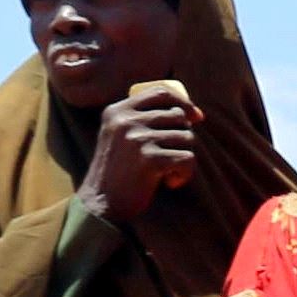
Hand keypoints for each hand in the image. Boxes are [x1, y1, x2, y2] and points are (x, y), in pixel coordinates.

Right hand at [81, 79, 201, 222]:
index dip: (183, 102)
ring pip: (186, 137)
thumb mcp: (120, 136)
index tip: (196, 117)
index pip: (160, 93)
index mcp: (117, 111)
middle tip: (170, 157)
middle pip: (178, 116)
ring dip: (183, 158)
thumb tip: (190, 111)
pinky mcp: (149, 159)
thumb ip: (142, 118)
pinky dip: (185, 174)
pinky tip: (170, 183)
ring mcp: (137, 138)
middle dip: (182, 137)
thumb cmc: (117, 172)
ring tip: (166, 172)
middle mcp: (125, 120)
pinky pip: (187, 158)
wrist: (100, 204)